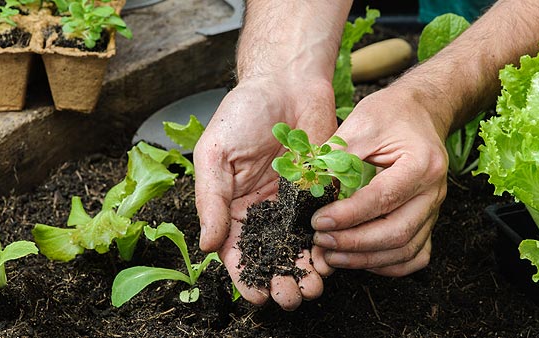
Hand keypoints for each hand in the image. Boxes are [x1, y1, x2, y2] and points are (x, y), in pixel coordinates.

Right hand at [194, 77, 336, 309]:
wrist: (288, 81)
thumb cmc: (244, 111)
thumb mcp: (215, 154)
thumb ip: (211, 200)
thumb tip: (208, 245)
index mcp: (232, 206)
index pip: (236, 252)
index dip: (244, 278)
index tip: (256, 297)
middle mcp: (263, 211)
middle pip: (270, 257)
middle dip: (279, 282)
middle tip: (290, 298)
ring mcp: (294, 204)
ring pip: (299, 248)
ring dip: (305, 272)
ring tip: (312, 289)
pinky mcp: (321, 193)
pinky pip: (325, 226)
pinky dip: (327, 246)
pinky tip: (331, 261)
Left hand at [310, 85, 449, 276]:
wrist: (420, 112)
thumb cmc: (391, 113)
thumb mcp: (362, 123)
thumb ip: (337, 157)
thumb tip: (310, 189)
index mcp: (421, 163)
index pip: (383, 198)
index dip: (348, 215)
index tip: (318, 221)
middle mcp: (433, 191)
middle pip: (397, 233)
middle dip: (354, 243)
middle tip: (320, 241)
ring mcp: (434, 209)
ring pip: (405, 250)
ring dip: (366, 259)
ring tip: (332, 255)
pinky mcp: (428, 220)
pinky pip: (415, 255)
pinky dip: (389, 265)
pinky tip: (360, 259)